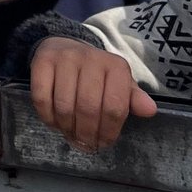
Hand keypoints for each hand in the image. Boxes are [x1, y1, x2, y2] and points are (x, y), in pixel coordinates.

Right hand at [29, 35, 156, 151]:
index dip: (109, 132)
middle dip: (87, 134)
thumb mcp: (119, 84)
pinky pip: (41, 99)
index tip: (104, 142)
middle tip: (86, 144)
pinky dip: (47, 117)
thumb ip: (132, 99)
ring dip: (67, 128)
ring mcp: (65, 58)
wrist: (65, 47)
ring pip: (64, 106)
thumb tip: (149, 110)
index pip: (115, 107)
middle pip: (88, 109)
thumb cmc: (96, 74)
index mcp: (115, 66)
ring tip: (70, 133)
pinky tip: (54, 121)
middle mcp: (91, 58)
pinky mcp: (42, 61)